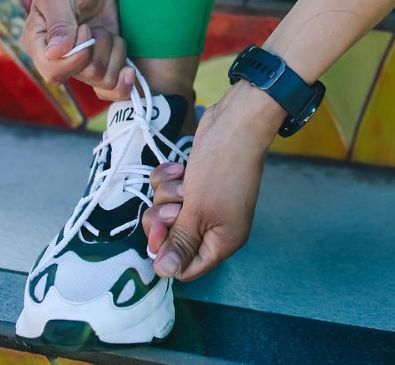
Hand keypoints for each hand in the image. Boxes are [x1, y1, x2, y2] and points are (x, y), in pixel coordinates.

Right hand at [21, 0, 133, 100]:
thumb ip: (59, 22)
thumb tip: (56, 53)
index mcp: (38, 44)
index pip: (53, 71)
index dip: (77, 56)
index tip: (86, 28)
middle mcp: (58, 59)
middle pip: (84, 76)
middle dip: (99, 50)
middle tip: (96, 27)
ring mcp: (82, 62)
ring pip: (103, 81)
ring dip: (114, 54)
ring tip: (109, 33)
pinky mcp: (104, 61)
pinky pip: (114, 87)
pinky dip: (125, 78)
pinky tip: (130, 70)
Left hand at [141, 84, 283, 280]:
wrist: (235, 121)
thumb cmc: (222, 168)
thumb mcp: (198, 211)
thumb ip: (180, 243)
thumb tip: (167, 273)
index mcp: (222, 241)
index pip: (186, 267)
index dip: (167, 253)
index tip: (160, 231)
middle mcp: (214, 224)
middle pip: (172, 239)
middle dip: (164, 219)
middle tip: (174, 204)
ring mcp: (204, 201)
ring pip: (166, 211)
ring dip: (167, 194)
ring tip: (183, 180)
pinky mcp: (194, 180)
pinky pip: (168, 189)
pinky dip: (169, 178)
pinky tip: (180, 167)